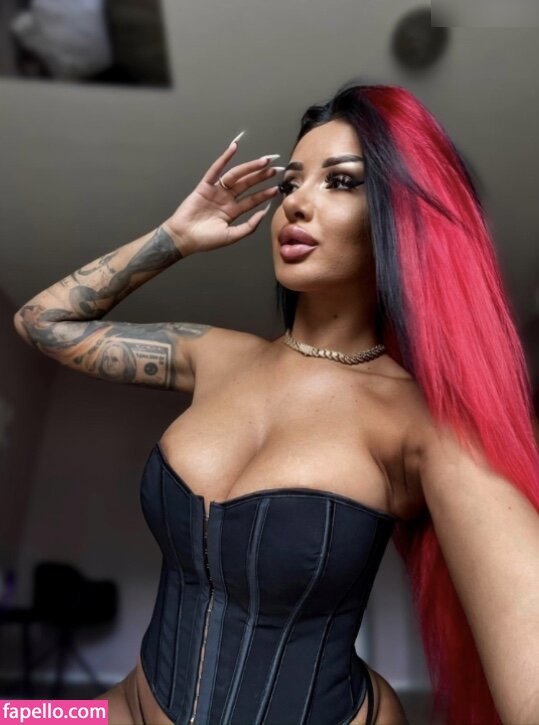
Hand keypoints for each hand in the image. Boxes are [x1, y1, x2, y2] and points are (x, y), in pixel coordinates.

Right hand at [162, 136, 280, 256]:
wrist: (184, 238)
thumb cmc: (205, 240)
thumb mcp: (232, 236)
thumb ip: (249, 226)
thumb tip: (264, 213)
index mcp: (232, 212)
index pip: (252, 200)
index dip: (264, 194)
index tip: (276, 187)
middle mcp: (225, 199)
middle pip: (246, 184)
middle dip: (260, 176)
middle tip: (274, 169)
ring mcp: (216, 191)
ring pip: (235, 176)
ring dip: (249, 167)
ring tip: (263, 161)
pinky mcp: (204, 186)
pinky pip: (216, 170)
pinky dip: (224, 158)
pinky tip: (234, 148)